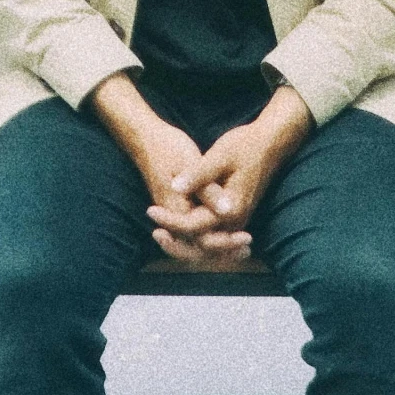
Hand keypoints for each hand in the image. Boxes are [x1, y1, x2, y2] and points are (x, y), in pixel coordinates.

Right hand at [88, 72, 249, 267]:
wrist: (146, 141)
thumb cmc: (168, 147)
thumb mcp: (190, 162)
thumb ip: (207, 188)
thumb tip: (226, 209)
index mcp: (177, 208)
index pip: (200, 237)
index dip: (225, 242)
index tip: (246, 238)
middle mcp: (174, 218)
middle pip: (197, 249)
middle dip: (222, 253)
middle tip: (247, 251)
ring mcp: (174, 217)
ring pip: (195, 245)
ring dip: (218, 250)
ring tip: (244, 250)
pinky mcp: (178, 211)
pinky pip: (194, 235)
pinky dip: (211, 240)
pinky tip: (231, 236)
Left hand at [150, 88, 314, 266]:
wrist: (269, 144)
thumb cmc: (244, 146)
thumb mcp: (219, 156)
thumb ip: (198, 175)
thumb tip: (176, 187)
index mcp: (230, 210)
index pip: (194, 226)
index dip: (170, 220)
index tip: (150, 210)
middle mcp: (235, 223)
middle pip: (201, 246)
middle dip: (176, 243)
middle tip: (154, 234)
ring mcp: (237, 223)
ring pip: (208, 246)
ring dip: (186, 245)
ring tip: (162, 236)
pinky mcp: (235, 219)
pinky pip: (214, 239)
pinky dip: (197, 240)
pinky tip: (179, 234)